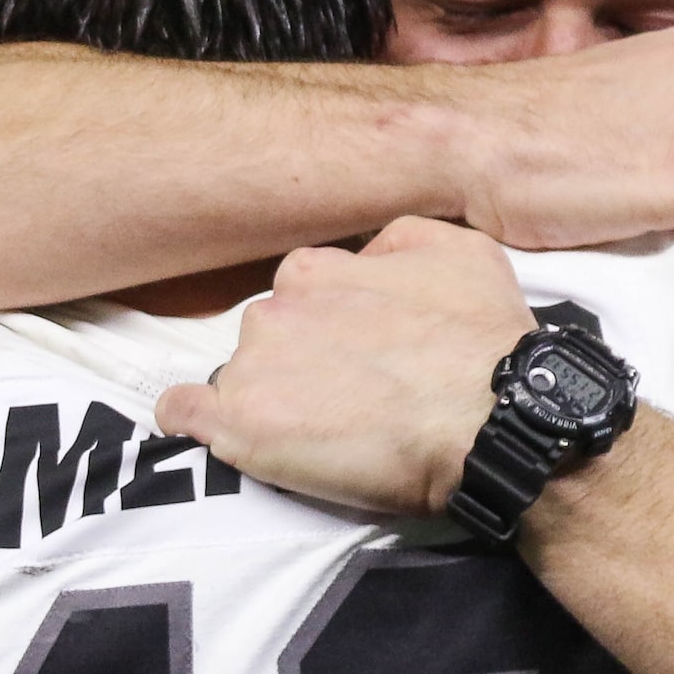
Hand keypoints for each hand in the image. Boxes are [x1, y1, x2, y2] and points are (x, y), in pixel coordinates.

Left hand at [155, 217, 537, 515]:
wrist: (490, 420)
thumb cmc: (484, 340)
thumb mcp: (460, 251)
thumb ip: (396, 242)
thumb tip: (366, 257)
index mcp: (314, 271)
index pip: (298, 292)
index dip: (327, 326)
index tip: (357, 354)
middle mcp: (272, 310)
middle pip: (268, 335)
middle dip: (298, 361)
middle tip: (349, 397)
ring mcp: (251, 367)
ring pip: (238, 376)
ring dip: (267, 397)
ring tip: (321, 431)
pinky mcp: (239, 425)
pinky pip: (182, 414)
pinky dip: (192, 421)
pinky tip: (215, 431)